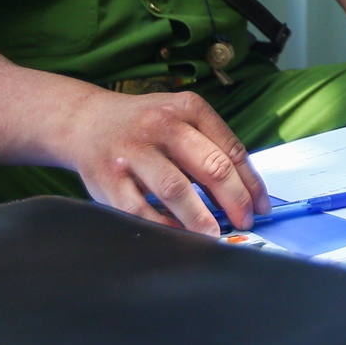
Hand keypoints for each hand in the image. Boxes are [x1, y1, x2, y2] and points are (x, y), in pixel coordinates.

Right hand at [61, 88, 268, 235]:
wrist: (85, 122)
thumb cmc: (144, 125)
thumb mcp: (180, 119)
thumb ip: (210, 147)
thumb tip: (245, 192)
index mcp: (188, 108)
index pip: (231, 149)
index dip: (250, 183)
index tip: (260, 207)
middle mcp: (162, 125)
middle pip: (211, 167)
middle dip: (234, 201)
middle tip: (244, 223)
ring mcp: (134, 152)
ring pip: (176, 189)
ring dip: (201, 218)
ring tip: (215, 235)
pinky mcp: (109, 179)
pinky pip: (141, 210)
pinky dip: (163, 226)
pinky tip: (178, 236)